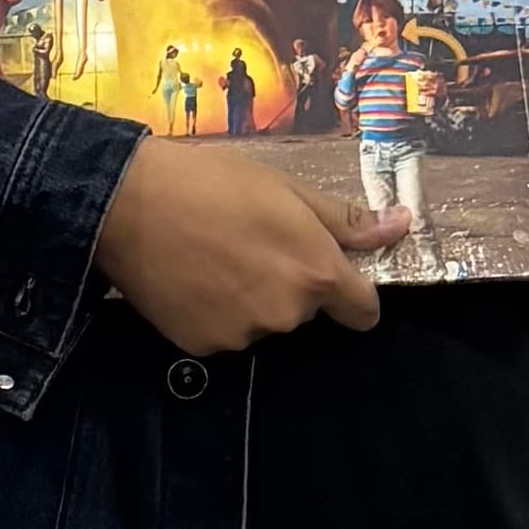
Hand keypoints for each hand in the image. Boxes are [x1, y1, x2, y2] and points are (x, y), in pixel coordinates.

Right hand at [92, 135, 404, 354]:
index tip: (330, 275)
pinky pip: (224, 334)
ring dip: (251, 299)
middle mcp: (286, 313)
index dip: (351, 293)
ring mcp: (243, 334)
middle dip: (290, 284)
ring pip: (263, 322)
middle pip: (306, 311)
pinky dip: (214, 313)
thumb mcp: (285, 188)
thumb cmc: (212, 181)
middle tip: (251, 242)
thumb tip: (401, 225)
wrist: (127, 201)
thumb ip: (345, 219)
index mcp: (316, 272)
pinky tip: (191, 279)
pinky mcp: (202, 346)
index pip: (362, 311)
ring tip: (214, 256)